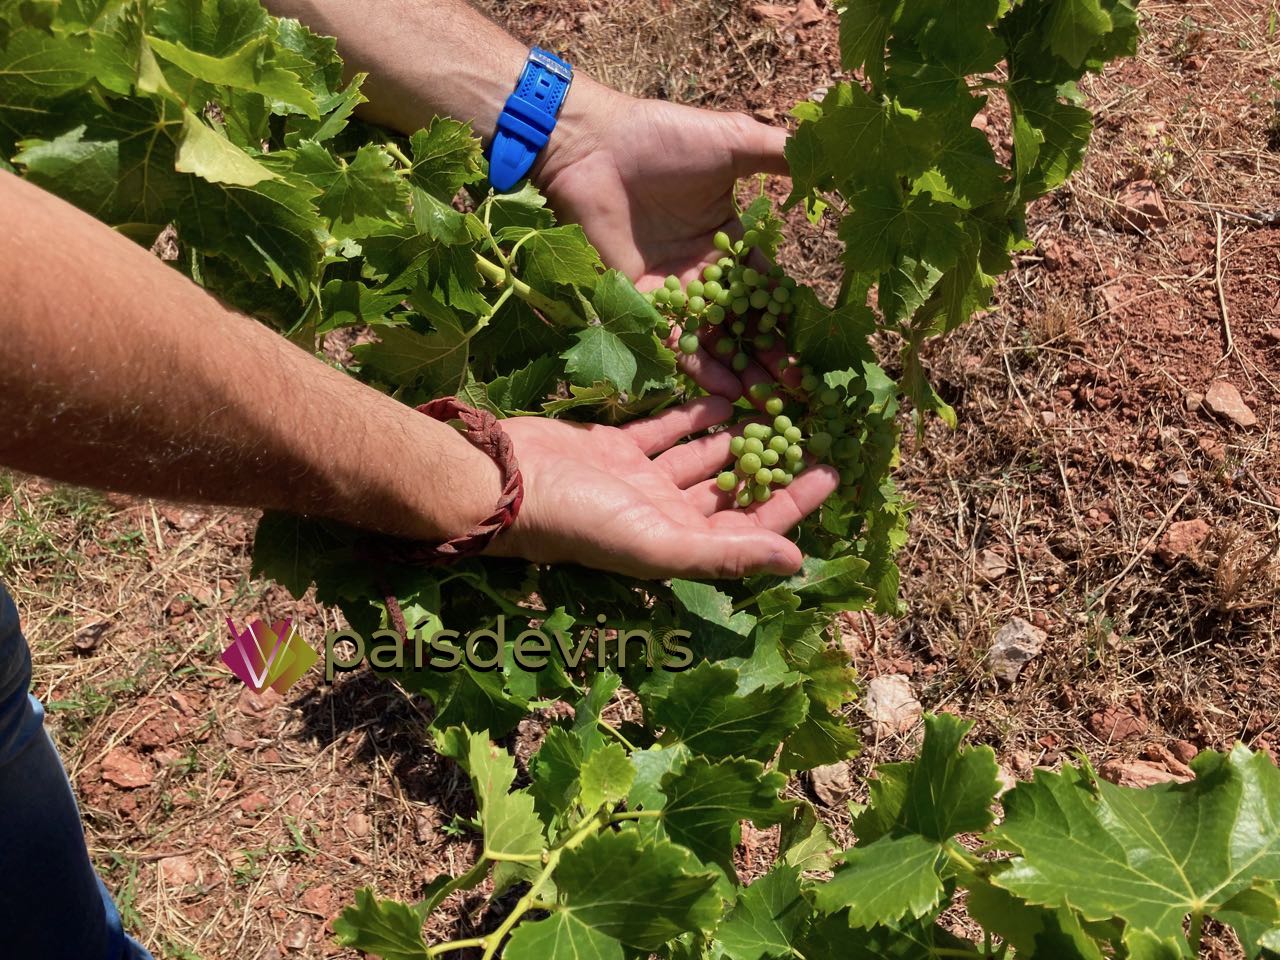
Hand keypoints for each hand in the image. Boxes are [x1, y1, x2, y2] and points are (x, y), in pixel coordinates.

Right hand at [484, 397, 837, 578]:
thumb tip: (795, 561)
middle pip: (732, 490)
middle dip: (771, 462)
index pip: (752, 526)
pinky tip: (723, 391)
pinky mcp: (616, 449)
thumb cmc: (580, 522)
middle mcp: (665, 517)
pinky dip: (692, 413)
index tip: (833, 470)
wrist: (504, 483)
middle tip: (811, 426)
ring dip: (736, 434)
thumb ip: (727, 554)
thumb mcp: (657, 545)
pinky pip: (665, 429)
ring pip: (701, 457)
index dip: (794, 502)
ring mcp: (639, 482)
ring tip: (775, 402)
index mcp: (680, 545)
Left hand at [537, 86, 800, 405]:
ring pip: (711, 339)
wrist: (592, 146)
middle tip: (796, 388)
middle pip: (741, 324)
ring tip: (766, 398)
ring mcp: (668, 290)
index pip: (764, 288)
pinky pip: (673, 341)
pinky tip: (726, 389)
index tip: (813, 346)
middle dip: (768, 356)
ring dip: (738, 369)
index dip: (788, 317)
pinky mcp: (637, 302)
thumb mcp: (734, 143)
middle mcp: (700, 270)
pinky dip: (698, 366)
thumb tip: (834, 162)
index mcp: (726, 240)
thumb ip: (781, 155)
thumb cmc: (663, 139)